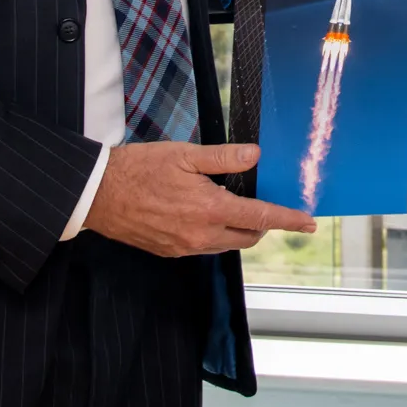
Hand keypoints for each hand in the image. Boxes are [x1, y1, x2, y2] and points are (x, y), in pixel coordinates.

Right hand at [83, 141, 316, 255]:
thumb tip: (255, 155)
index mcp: (209, 210)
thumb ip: (223, 158)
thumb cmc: (139, 169)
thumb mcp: (184, 155)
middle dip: (262, 223)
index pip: (260, 217)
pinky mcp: (169, 252)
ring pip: (226, 244)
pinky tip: (203, 213)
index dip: (287, 219)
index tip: (308, 222)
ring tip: (229, 203)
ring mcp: (184, 247)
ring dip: (236, 228)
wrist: (97, 194)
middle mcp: (200, 235)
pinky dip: (214, 233)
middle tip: (261, 201)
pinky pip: (204, 247)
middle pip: (247, 236)